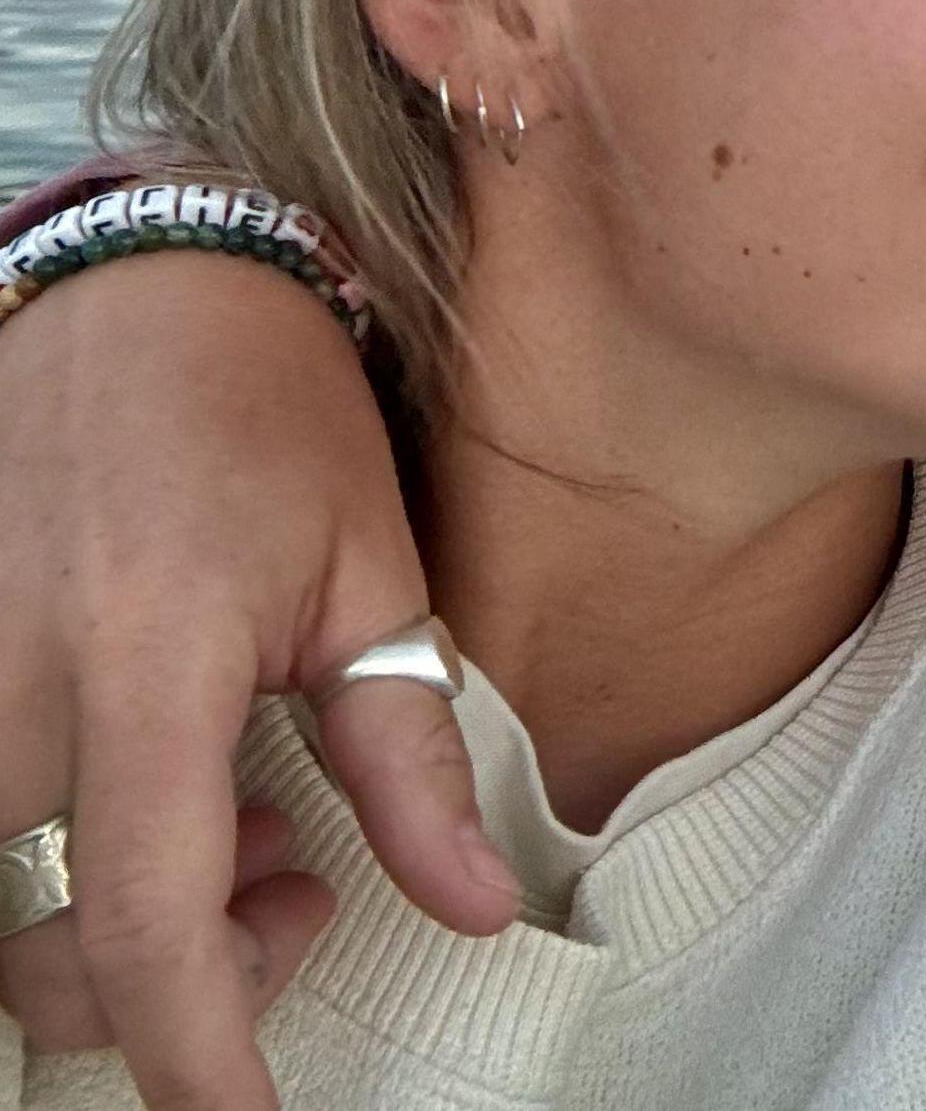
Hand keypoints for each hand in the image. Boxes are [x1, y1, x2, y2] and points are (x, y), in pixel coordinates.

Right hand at [0, 251, 517, 1106]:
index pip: (143, 916)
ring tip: (237, 834)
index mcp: (147, 657)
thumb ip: (412, 760)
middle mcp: (10, 682)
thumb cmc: (277, 420)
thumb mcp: (375, 577)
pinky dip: (42, 866)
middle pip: (39, 944)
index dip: (194, 1051)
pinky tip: (145, 799)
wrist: (143, 294)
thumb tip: (475, 910)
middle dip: (172, 982)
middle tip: (297, 888)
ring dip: (104, 927)